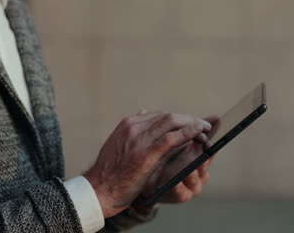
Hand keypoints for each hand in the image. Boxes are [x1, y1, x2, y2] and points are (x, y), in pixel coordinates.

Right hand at [84, 111, 211, 217]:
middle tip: (202, 125)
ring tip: (205, 129)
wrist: (99, 189)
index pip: (158, 115)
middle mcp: (133, 127)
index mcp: (127, 124)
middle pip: (168, 116)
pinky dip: (189, 132)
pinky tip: (200, 133)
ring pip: (172, 122)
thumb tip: (148, 131)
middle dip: (188, 119)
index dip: (177, 119)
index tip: (188, 124)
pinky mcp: (147, 154)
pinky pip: (172, 138)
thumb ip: (132, 137)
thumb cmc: (110, 172)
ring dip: (193, 124)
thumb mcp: (119, 146)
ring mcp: (140, 139)